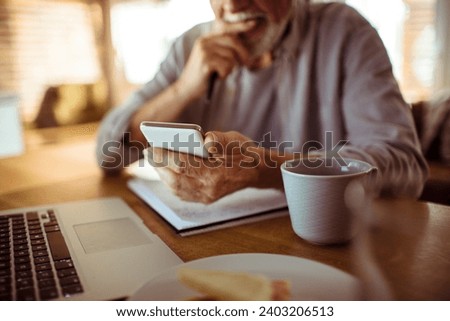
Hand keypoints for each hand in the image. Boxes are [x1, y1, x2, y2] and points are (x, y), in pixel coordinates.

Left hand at [150, 131, 264, 203]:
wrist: (257, 172)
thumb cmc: (244, 153)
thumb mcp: (233, 140)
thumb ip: (217, 139)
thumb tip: (202, 139)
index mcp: (216, 172)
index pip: (182, 164)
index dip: (164, 156)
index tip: (151, 146)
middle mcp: (210, 187)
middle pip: (175, 178)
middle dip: (159, 165)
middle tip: (148, 152)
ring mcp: (207, 196)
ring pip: (176, 188)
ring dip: (162, 175)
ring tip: (154, 161)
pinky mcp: (207, 199)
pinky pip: (182, 194)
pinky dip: (171, 183)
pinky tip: (166, 173)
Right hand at [175, 20, 254, 100]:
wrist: (186, 88)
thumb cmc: (204, 76)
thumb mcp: (213, 59)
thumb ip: (223, 50)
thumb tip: (245, 49)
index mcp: (206, 39)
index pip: (226, 29)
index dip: (240, 26)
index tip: (253, 24)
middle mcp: (204, 41)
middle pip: (232, 41)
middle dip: (243, 54)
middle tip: (246, 64)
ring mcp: (204, 51)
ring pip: (231, 56)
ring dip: (230, 69)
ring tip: (221, 73)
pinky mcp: (205, 62)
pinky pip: (226, 66)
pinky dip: (225, 74)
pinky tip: (217, 77)